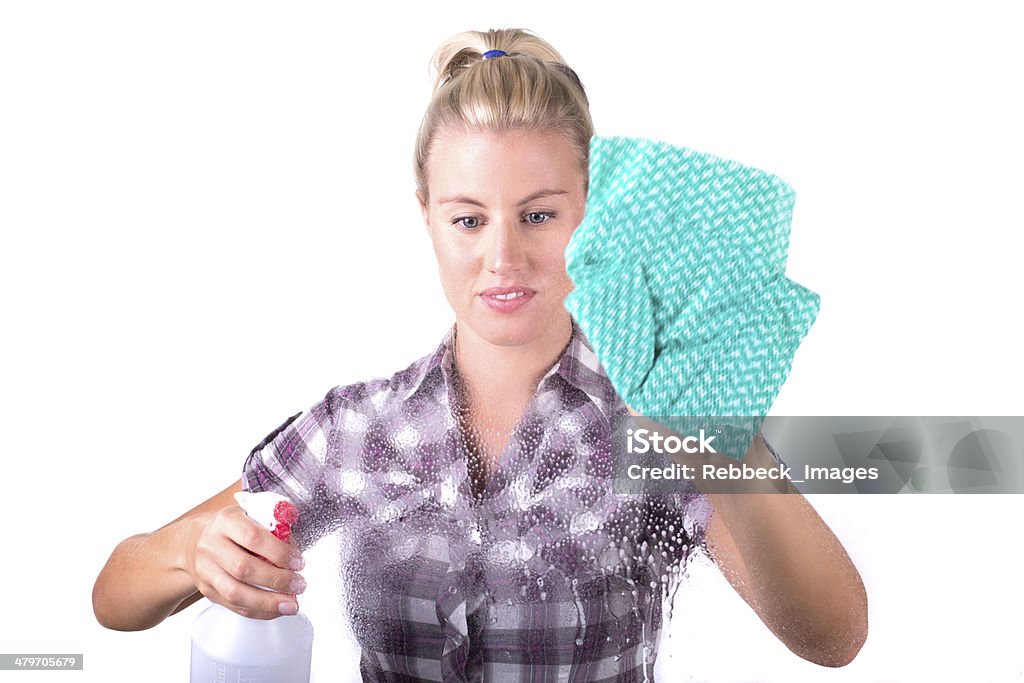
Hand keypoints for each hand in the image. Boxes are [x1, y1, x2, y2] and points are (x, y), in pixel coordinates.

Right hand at [181, 502, 305, 618]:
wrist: (192, 540)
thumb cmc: (230, 527)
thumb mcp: (248, 514)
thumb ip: (272, 523)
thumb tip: (295, 543)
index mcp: (226, 521)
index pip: (253, 537)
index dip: (279, 552)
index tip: (299, 562)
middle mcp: (211, 545)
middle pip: (244, 568)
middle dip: (277, 580)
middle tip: (300, 585)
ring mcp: (206, 570)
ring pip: (236, 592)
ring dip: (268, 602)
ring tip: (291, 604)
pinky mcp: (206, 590)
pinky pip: (233, 606)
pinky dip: (258, 611)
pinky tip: (276, 610)